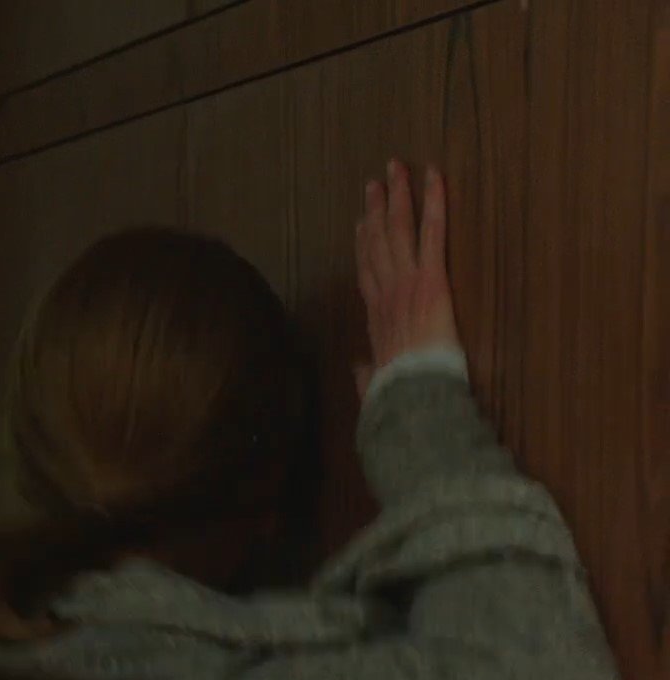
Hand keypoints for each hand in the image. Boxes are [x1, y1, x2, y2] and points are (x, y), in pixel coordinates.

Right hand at [353, 160, 461, 397]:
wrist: (412, 396)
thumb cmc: (397, 394)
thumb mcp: (375, 385)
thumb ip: (367, 373)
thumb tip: (360, 368)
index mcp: (376, 317)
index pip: (367, 272)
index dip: (363, 245)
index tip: (362, 223)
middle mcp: (386, 292)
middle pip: (378, 242)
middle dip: (376, 209)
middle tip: (374, 182)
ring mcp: (406, 282)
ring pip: (398, 230)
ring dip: (397, 196)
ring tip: (395, 169)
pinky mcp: (431, 279)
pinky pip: (432, 234)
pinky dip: (434, 203)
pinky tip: (433, 177)